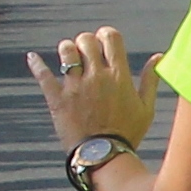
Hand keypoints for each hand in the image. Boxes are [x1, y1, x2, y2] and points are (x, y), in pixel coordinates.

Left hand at [26, 24, 153, 151]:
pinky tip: (32, 58)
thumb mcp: (146, 108)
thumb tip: (158, 57)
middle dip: (86, 41)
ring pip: (66, 51)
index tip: (104, 41)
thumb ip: (151, 80)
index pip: (111, 37)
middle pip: (86, 40)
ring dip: (66, 49)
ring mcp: (75, 86)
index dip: (106, 34)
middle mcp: (96, 76)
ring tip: (68, 57)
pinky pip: (43, 75)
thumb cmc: (128, 134)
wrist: (104, 157)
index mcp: (119, 76)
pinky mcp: (57, 98)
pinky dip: (36, 64)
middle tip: (86, 51)